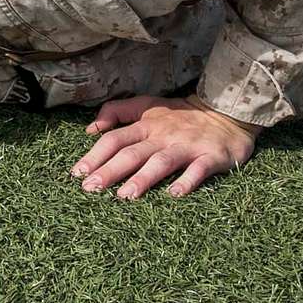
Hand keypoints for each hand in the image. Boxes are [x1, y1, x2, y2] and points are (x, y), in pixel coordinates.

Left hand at [70, 94, 259, 199]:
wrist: (226, 113)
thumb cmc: (180, 115)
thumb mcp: (147, 105)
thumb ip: (118, 111)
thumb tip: (91, 129)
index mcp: (146, 125)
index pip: (115, 140)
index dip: (95, 155)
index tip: (76, 174)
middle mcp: (163, 135)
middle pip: (132, 153)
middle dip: (110, 171)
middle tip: (90, 189)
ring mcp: (187, 146)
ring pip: (161, 162)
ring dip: (142, 179)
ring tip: (125, 196)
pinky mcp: (210, 157)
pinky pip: (198, 170)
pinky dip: (187, 182)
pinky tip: (175, 195)